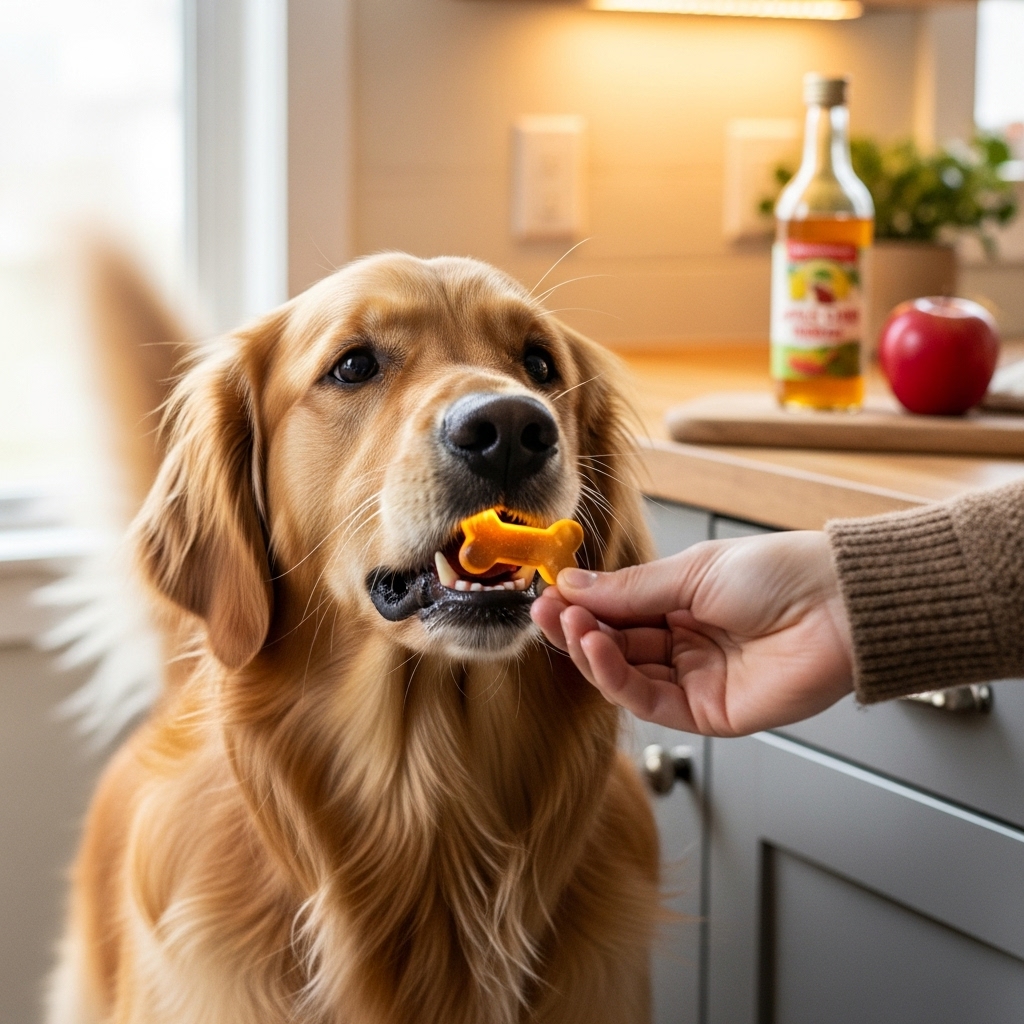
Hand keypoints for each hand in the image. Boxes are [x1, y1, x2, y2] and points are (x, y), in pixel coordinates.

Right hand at [530, 531, 853, 735]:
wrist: (840, 604)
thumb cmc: (780, 574)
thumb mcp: (691, 572)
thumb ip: (629, 590)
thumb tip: (572, 584)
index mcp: (683, 604)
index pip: (618, 612)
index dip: (582, 605)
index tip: (548, 594)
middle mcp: (686, 644)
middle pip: (616, 646)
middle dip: (577, 630)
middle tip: (544, 613)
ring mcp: (696, 680)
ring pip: (626, 676)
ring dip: (591, 653)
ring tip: (568, 626)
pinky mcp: (709, 714)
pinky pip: (650, 701)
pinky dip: (616, 678)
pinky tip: (596, 649)